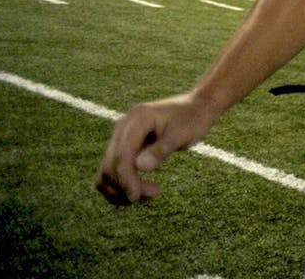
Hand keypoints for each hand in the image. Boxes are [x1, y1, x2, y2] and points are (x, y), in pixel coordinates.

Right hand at [95, 93, 219, 204]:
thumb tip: (140, 167)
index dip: (126, 178)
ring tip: (147, 195)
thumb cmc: (193, 118)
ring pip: (108, 170)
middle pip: (111, 164)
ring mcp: (121, 136)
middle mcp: (123, 126)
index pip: (122, 154)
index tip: (137, 196)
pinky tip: (137, 193)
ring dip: (120, 188)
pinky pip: (114, 170)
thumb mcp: (183, 133)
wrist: (196, 107)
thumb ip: (162, 149)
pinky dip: (120, 185)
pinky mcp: (125, 146)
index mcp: (137, 119)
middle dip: (126, 185)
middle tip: (155, 192)